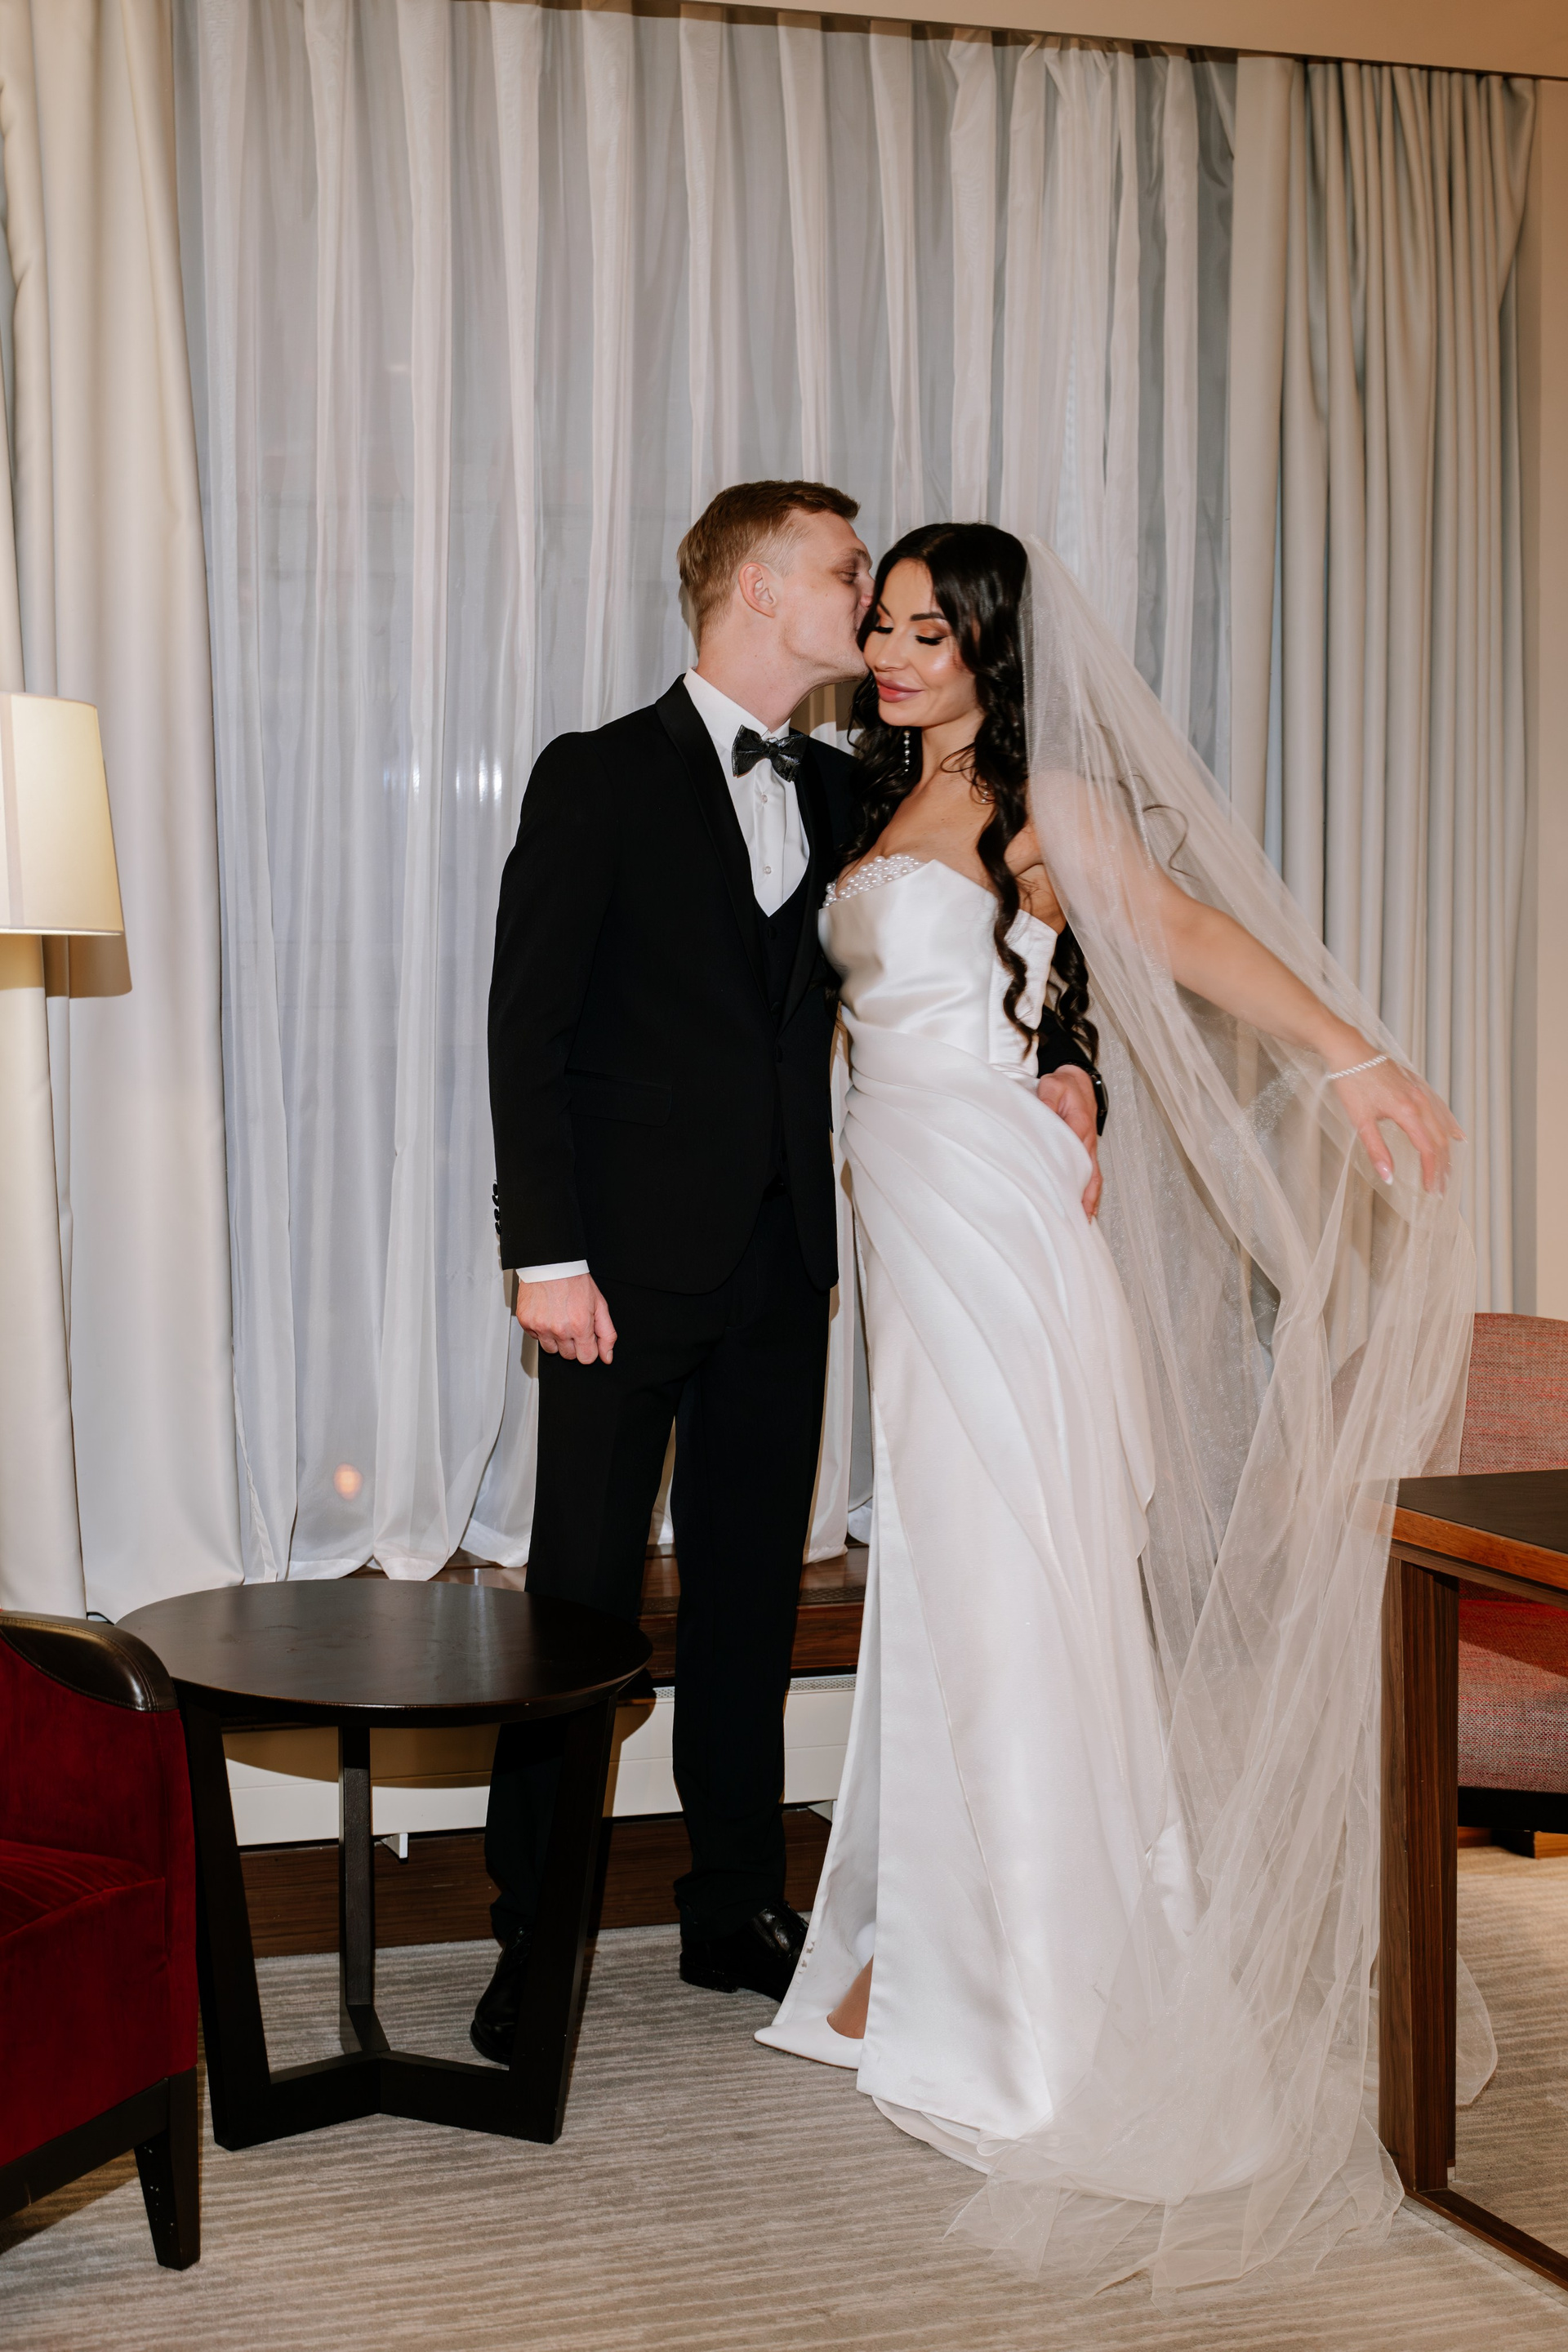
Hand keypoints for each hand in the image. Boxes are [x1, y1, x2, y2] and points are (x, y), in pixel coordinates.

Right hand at [515, 1272, 617, 1363]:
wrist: (551, 1263)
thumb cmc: (575, 1281)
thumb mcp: (600, 1305)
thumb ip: (607, 1334)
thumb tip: (606, 1356)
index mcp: (580, 1326)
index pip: (586, 1358)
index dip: (589, 1348)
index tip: (586, 1338)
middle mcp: (559, 1329)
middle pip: (569, 1355)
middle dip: (573, 1343)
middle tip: (572, 1323)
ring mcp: (540, 1327)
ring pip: (551, 1349)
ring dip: (556, 1339)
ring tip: (559, 1318)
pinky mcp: (526, 1322)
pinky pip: (535, 1337)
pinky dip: (541, 1329)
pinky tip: (547, 1314)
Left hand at [1037, 1064, 1102, 1218]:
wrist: (1080, 1083)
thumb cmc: (1065, 1086)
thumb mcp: (1053, 1085)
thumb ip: (1048, 1099)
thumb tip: (1043, 1114)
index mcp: (1079, 1125)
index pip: (1072, 1153)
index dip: (1065, 1173)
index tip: (1057, 1191)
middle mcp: (1088, 1141)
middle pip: (1086, 1173)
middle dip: (1080, 1196)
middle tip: (1071, 1218)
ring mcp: (1090, 1150)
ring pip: (1093, 1179)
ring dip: (1089, 1200)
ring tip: (1082, 1223)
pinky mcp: (1088, 1154)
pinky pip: (1093, 1177)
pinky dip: (1091, 1195)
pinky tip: (1087, 1212)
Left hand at [1332, 1056, 1462, 1193]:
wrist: (1349, 1051)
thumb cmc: (1352, 1082)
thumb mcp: (1361, 1121)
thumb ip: (1376, 1150)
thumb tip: (1388, 1176)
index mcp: (1407, 1112)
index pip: (1427, 1149)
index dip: (1431, 1172)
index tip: (1431, 1189)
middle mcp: (1420, 1101)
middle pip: (1440, 1140)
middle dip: (1442, 1166)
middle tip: (1442, 1187)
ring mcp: (1421, 1091)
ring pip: (1443, 1125)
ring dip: (1448, 1150)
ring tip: (1448, 1169)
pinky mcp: (1417, 1085)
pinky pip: (1440, 1109)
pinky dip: (1449, 1126)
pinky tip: (1455, 1135)